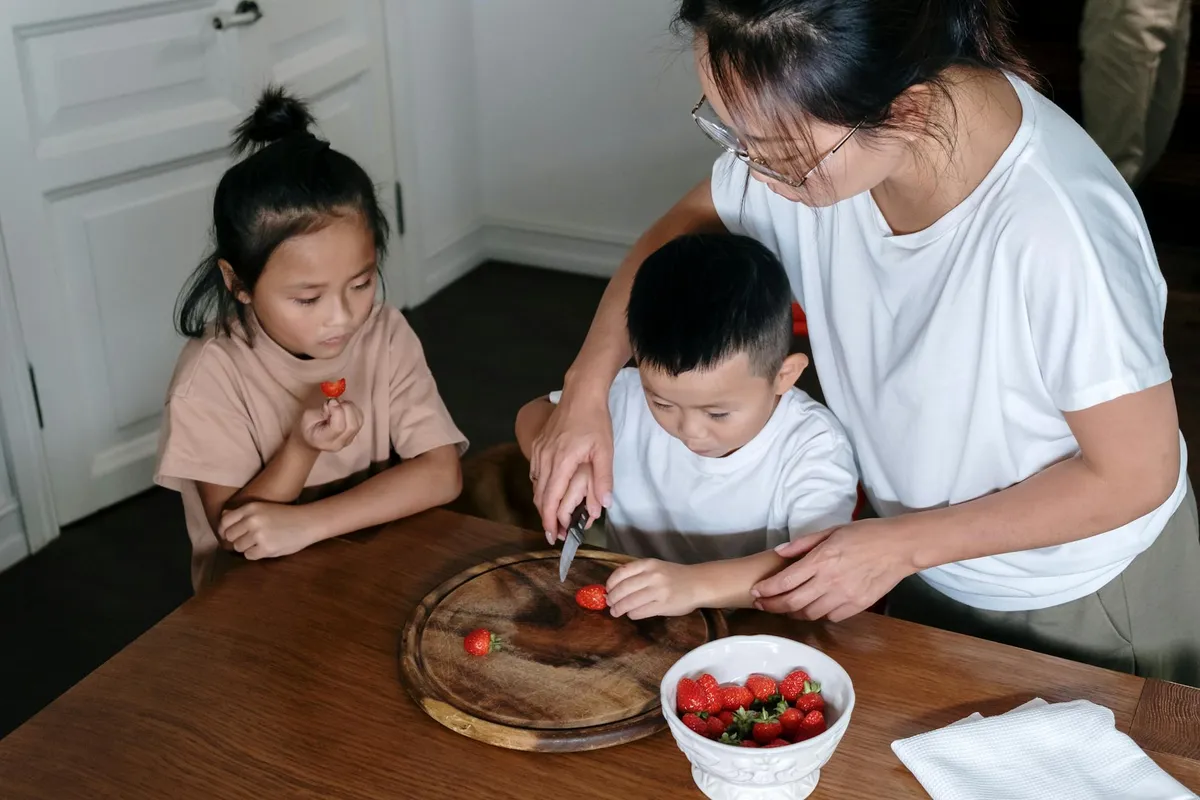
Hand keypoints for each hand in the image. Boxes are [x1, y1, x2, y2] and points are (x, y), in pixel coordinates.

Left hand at [218, 502, 320, 559]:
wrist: (307, 522)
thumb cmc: (285, 515)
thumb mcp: (263, 507)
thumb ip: (243, 513)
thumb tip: (223, 516)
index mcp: (250, 508)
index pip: (225, 522)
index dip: (225, 530)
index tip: (229, 535)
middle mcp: (252, 520)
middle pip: (230, 536)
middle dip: (237, 539)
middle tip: (249, 539)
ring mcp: (259, 534)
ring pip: (238, 547)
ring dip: (246, 547)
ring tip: (259, 543)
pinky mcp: (266, 548)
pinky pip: (249, 555)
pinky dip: (255, 554)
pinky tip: (266, 548)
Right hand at [296, 398, 363, 452]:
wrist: (313, 439)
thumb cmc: (308, 427)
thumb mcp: (307, 417)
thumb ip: (321, 411)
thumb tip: (335, 403)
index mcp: (324, 440)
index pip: (339, 427)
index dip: (337, 411)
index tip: (331, 401)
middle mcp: (340, 442)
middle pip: (352, 425)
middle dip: (346, 408)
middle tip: (337, 401)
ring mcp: (349, 439)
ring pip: (358, 421)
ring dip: (350, 408)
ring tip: (339, 404)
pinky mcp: (355, 433)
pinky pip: (360, 419)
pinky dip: (354, 409)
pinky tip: (344, 407)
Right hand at [530, 390, 613, 538]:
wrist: (580, 393)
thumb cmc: (595, 421)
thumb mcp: (604, 450)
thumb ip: (603, 479)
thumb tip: (604, 505)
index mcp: (561, 462)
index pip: (550, 499)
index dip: (550, 521)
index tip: (553, 536)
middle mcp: (545, 458)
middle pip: (539, 496)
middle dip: (545, 517)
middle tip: (556, 533)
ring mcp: (539, 450)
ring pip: (535, 485)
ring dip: (543, 503)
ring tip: (554, 516)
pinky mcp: (538, 444)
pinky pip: (535, 471)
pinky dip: (540, 486)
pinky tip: (549, 491)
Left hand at [606, 559, 701, 619]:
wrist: (698, 583)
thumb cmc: (674, 576)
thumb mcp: (656, 567)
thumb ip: (638, 574)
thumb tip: (614, 587)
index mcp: (648, 564)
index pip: (621, 573)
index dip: (610, 583)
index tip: (607, 590)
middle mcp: (652, 576)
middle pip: (622, 589)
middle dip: (612, 598)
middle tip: (609, 603)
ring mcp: (658, 591)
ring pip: (629, 602)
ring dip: (619, 609)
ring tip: (616, 612)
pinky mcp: (663, 606)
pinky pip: (640, 612)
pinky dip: (632, 614)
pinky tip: (632, 614)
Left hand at [750, 519, 916, 621]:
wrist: (899, 547)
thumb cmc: (865, 534)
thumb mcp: (831, 531)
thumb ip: (803, 544)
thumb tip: (778, 553)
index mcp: (821, 560)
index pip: (785, 581)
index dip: (766, 590)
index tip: (756, 592)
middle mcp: (830, 581)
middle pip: (792, 603)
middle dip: (772, 606)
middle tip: (762, 605)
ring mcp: (845, 596)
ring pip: (810, 614)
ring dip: (793, 613)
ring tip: (785, 607)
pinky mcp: (857, 606)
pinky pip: (830, 617)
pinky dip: (818, 614)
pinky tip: (813, 607)